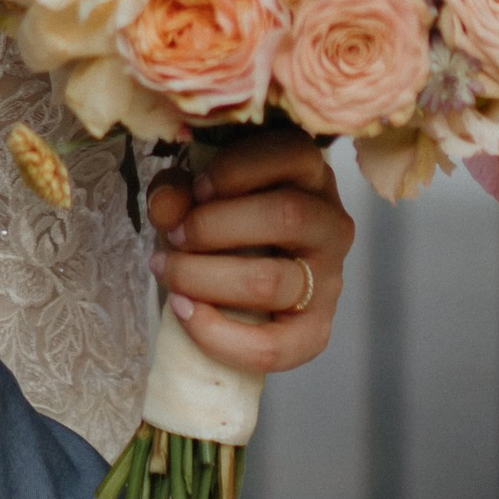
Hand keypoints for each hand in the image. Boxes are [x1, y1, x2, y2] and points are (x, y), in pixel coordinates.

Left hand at [147, 126, 353, 376]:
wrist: (238, 286)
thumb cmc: (222, 222)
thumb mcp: (196, 194)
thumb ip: (177, 192)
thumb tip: (167, 208)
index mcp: (309, 174)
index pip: (295, 152)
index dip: (237, 169)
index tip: (197, 188)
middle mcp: (332, 223)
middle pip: (286, 216)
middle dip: (213, 226)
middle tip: (173, 236)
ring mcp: (329, 280)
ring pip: (271, 280)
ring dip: (203, 277)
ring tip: (167, 271)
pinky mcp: (315, 331)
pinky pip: (272, 345)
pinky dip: (218, 334)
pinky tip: (183, 312)